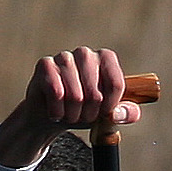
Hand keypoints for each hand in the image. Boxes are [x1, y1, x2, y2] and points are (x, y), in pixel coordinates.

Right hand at [0, 46, 142, 168]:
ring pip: (76, 97)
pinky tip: (55, 111)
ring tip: (69, 113)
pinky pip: (56, 94)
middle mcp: (85, 53)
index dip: (110, 108)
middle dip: (89, 114)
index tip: (103, 114)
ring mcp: (64, 57)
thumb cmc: (84, 110)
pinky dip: (57, 111)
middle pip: (96, 94)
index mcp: (106, 58)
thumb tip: (118, 114)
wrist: (52, 117)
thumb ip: (126, 113)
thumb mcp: (109, 114)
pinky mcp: (45, 65)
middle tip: (82, 115)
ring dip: (73, 114)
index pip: (116, 85)